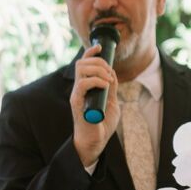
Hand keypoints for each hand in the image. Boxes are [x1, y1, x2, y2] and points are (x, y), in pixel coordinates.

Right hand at [70, 41, 119, 166]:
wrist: (96, 142)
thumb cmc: (102, 124)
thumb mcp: (112, 102)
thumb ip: (112, 88)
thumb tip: (113, 73)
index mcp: (86, 86)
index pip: (84, 63)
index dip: (91, 52)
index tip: (100, 47)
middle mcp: (79, 88)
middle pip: (82, 62)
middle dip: (99, 62)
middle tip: (110, 73)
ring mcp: (77, 94)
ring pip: (81, 69)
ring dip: (98, 70)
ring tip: (108, 80)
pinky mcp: (77, 102)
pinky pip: (82, 84)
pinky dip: (96, 80)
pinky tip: (105, 86)